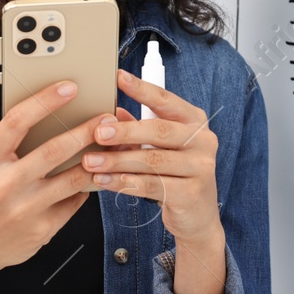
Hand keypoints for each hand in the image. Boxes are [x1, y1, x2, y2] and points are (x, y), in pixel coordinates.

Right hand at [0, 81, 104, 278]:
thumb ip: (12, 145)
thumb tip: (53, 115)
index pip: (18, 122)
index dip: (45, 101)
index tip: (69, 87)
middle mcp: (5, 184)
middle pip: (54, 150)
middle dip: (86, 131)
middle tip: (107, 118)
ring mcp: (24, 210)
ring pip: (73, 178)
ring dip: (96, 160)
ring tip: (112, 147)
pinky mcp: (42, 230)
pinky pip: (74, 202)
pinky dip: (85, 187)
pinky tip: (92, 177)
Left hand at [81, 68, 221, 248]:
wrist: (197, 216)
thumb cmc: (176, 175)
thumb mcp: (160, 148)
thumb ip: (138, 131)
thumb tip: (110, 116)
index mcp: (194, 121)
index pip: (166, 100)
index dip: (141, 89)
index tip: (118, 77)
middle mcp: (202, 140)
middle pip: (159, 131)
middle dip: (125, 131)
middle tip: (97, 133)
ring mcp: (200, 167)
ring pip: (152, 160)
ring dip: (117, 161)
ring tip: (91, 162)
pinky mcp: (191, 193)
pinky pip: (151, 185)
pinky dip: (124, 183)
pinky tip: (104, 181)